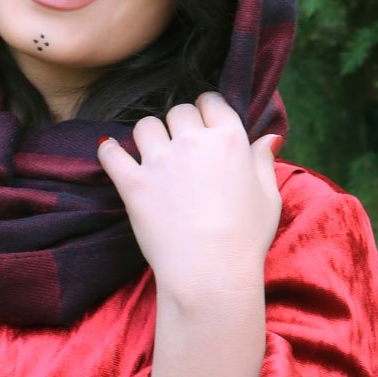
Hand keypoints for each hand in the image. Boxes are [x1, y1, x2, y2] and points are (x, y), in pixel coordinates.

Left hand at [97, 93, 281, 299]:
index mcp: (230, 140)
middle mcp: (193, 142)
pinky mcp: (133, 183)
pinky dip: (109, 152)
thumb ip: (263, 162)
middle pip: (178, 111)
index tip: (203, 123)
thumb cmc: (245, 240)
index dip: (206, 110)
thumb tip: (268, 138)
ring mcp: (160, 161)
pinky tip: (112, 153)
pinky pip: (111, 153)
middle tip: (180, 147)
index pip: (211, 102)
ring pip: (145, 125)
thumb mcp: (269, 198)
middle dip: (179, 124)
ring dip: (148, 135)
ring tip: (152, 154)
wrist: (211, 274)